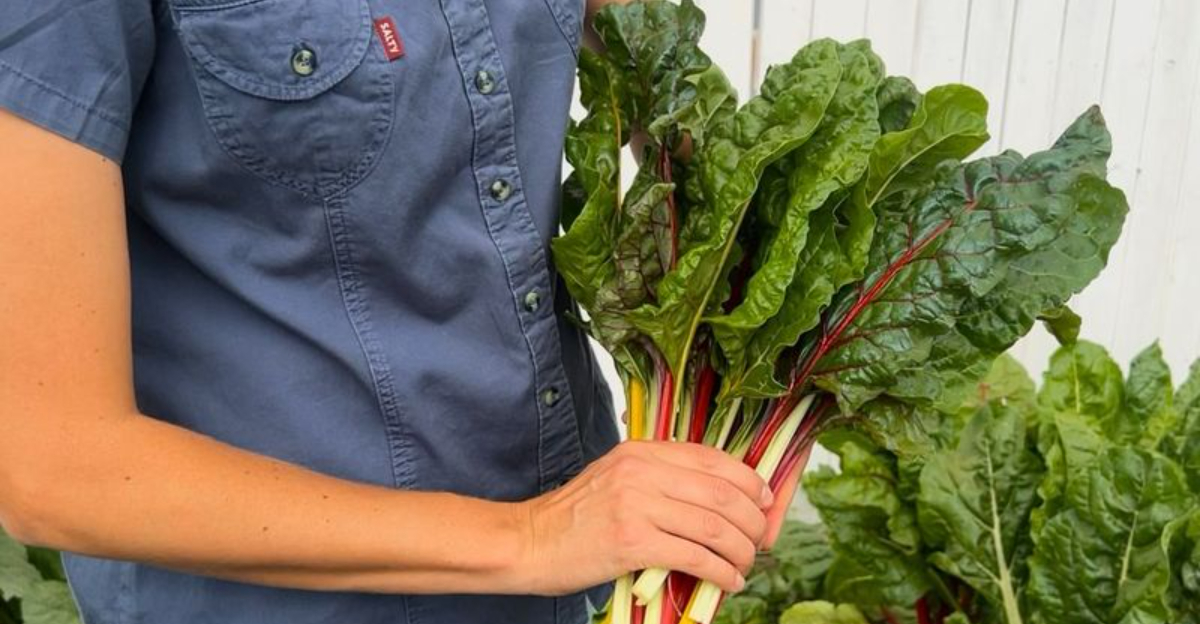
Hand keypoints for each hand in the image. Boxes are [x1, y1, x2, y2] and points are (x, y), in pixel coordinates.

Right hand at [514, 440, 771, 595]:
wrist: (529, 542)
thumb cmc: (574, 517)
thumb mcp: (616, 477)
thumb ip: (659, 478)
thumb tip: (714, 498)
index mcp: (642, 451)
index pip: (714, 458)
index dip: (749, 482)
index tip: (764, 501)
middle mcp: (642, 471)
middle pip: (723, 493)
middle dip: (753, 522)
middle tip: (759, 541)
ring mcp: (637, 505)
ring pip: (716, 527)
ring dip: (741, 551)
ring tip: (745, 565)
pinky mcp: (632, 542)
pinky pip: (696, 557)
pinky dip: (721, 572)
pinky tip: (728, 581)